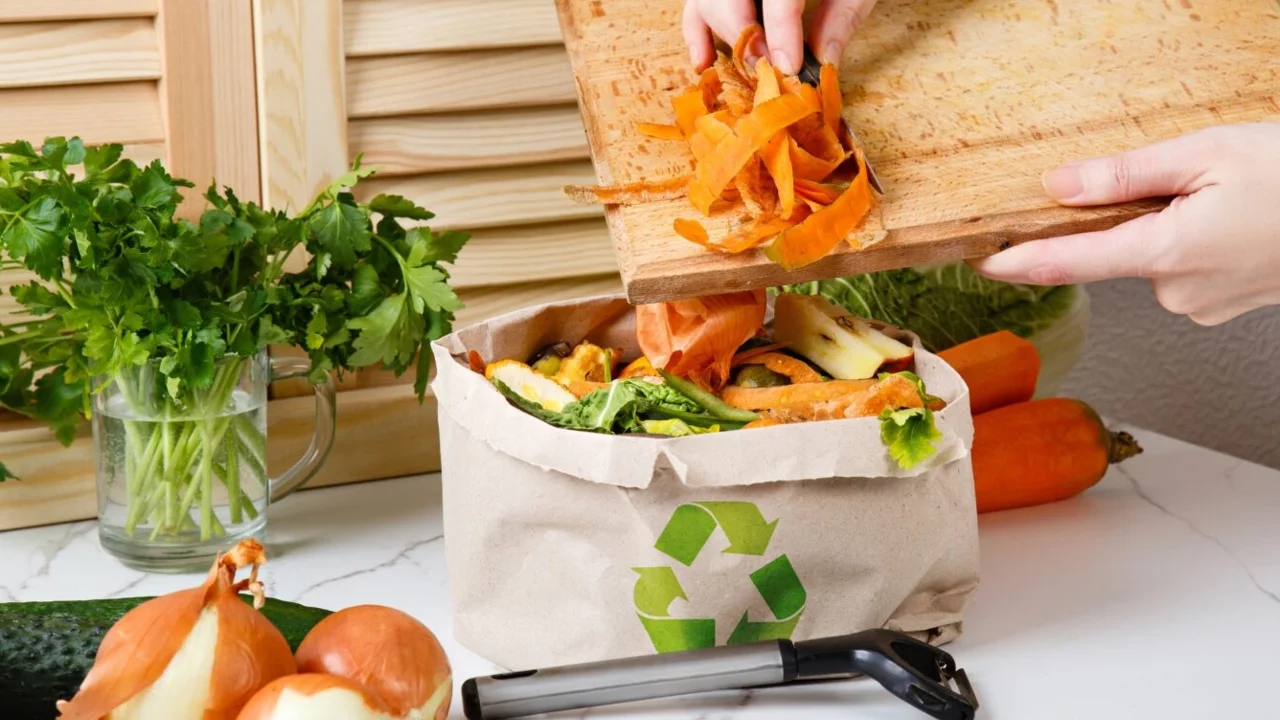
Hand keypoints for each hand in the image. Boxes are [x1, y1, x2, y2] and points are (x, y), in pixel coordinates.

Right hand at [682, 0, 877, 74]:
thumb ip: (842, 16)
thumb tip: (824, 62)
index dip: (781, 35)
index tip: (789, 68)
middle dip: (746, 40)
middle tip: (769, 70)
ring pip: (705, 2)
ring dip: (724, 38)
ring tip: (751, 66)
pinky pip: (695, 4)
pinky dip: (697, 34)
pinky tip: (705, 63)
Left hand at [971, 123, 1279, 325]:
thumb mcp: (1207, 154)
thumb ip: (1124, 176)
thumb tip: (1059, 187)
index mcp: (1166, 252)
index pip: (1068, 262)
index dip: (1017, 262)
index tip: (980, 262)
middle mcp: (1175, 290)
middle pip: (1114, 249)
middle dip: (1129, 215)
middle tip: (1184, 183)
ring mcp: (1197, 304)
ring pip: (1149, 258)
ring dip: (1165, 228)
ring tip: (1222, 201)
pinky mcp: (1214, 307)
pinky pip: (1178, 271)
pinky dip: (1188, 245)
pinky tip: (1227, 225)